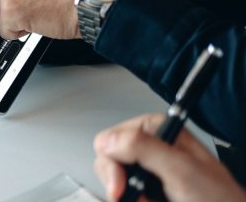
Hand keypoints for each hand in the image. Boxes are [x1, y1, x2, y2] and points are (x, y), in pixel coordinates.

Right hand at [93, 113, 245, 201]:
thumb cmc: (219, 200)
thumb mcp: (181, 169)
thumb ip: (144, 148)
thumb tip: (107, 140)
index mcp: (157, 130)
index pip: (109, 139)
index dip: (112, 163)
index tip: (123, 184)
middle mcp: (149, 147)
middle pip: (107, 162)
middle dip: (119, 184)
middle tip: (137, 197)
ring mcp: (147, 169)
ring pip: (113, 183)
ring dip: (129, 197)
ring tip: (150, 201)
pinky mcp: (147, 189)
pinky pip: (125, 196)